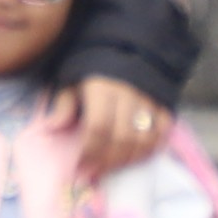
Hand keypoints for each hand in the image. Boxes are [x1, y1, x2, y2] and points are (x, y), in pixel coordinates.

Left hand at [55, 73, 169, 171]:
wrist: (127, 44)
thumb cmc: (93, 66)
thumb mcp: (73, 78)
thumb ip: (65, 103)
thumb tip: (52, 127)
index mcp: (102, 86)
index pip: (98, 127)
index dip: (89, 152)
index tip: (80, 167)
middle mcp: (128, 93)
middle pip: (122, 138)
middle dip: (107, 161)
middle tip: (95, 173)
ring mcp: (149, 98)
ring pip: (144, 139)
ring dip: (128, 159)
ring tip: (112, 167)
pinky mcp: (164, 101)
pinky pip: (163, 131)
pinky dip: (151, 149)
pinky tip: (135, 156)